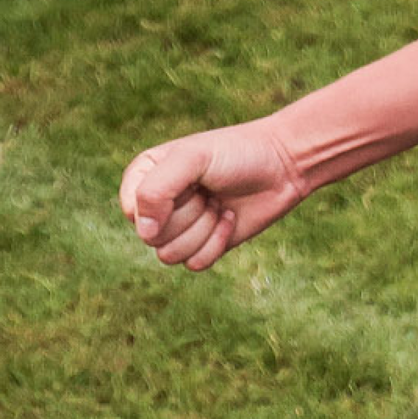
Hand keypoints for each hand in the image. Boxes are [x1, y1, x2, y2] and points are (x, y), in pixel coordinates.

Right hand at [120, 120, 311, 269]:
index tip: (190, 181)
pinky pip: (194, 264)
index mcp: (144, 176)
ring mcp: (180, 226)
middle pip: (151, 237)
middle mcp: (156, 204)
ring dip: (202, 231)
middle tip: (209, 191)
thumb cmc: (237, 153)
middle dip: (188, 215)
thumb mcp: (192, 158)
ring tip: (218, 204)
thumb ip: (156, 191)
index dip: (162, 203)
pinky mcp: (204, 244)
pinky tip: (229, 217)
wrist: (285, 164)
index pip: (133, 210)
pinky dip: (216, 244)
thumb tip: (145, 234)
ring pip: (169, 255)